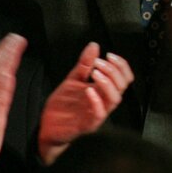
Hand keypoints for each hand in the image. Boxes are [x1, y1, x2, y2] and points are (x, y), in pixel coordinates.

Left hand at [38, 43, 133, 163]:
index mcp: (103, 90)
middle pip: (123, 86)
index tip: (109, 55)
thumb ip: (84, 64)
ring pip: (115, 99)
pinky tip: (88, 90)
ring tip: (96, 73)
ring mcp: (97, 113)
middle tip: (99, 63)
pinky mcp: (87, 125)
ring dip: (108, 83)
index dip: (121, 65)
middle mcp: (104, 101)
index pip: (124, 77)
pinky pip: (98, 114)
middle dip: (114, 71)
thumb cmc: (63, 105)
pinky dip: (96, 101)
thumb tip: (94, 45)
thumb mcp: (73, 79)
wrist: (47, 126)